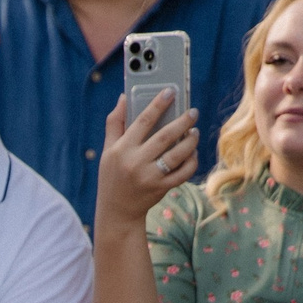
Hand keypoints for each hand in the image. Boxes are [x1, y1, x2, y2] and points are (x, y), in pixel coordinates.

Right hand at [93, 91, 199, 228]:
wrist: (117, 211)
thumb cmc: (112, 176)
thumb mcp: (107, 150)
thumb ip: (115, 123)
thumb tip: (124, 98)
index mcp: (121, 149)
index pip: (143, 121)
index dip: (158, 104)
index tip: (170, 91)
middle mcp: (135, 163)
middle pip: (164, 137)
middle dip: (182, 121)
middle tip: (193, 112)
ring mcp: (150, 177)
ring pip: (177, 155)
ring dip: (190, 141)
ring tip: (194, 131)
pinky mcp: (161, 188)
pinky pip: (183, 173)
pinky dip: (191, 162)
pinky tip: (193, 153)